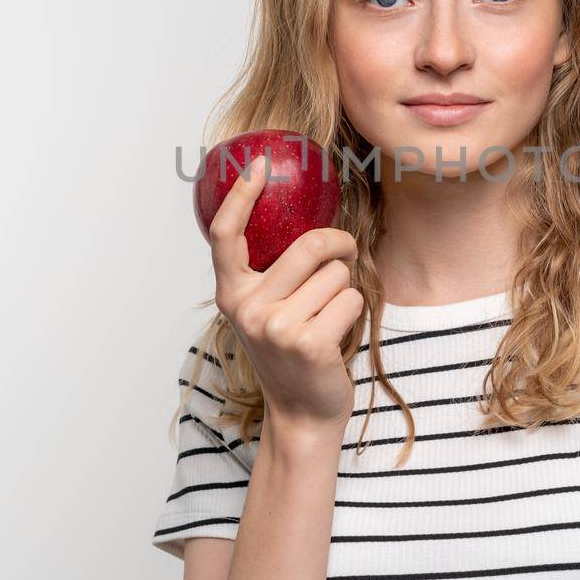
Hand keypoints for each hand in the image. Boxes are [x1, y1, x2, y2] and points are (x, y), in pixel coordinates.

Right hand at [208, 154, 362, 434]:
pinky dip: (353, 310)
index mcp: (231, 294)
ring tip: (327, 315)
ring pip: (335, 272)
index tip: (259, 166)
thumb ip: (268, 274)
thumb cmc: (290, 354)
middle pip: (307, 245)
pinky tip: (337, 334)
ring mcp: (275, 326)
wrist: (302, 413)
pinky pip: (349, 297)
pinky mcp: (308, 342)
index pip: (226, 234)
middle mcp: (247, 308)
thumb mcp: (265, 311)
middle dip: (337, 244)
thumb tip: (299, 219)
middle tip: (346, 252)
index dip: (241, 195)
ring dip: (344, 287)